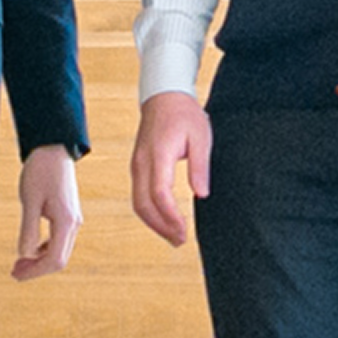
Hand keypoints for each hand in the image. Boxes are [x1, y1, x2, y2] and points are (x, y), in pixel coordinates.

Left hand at [11, 146, 82, 280]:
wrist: (54, 149)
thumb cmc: (41, 171)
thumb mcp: (30, 201)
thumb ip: (28, 229)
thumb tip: (24, 254)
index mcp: (66, 222)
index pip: (54, 260)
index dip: (34, 271)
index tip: (15, 273)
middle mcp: (74, 223)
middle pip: (59, 259)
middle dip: (36, 269)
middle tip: (14, 271)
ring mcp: (73, 219)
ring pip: (59, 251)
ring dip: (40, 260)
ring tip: (19, 262)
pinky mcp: (68, 215)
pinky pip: (59, 240)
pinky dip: (44, 249)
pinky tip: (30, 248)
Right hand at [130, 92, 212, 246]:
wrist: (163, 96)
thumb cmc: (184, 114)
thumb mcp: (201, 136)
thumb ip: (200, 166)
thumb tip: (201, 194)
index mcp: (158, 154)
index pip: (159, 193)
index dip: (170, 216)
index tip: (184, 231)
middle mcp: (141, 163)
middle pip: (143, 204)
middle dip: (161, 227)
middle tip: (180, 241)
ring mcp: (136, 165)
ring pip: (138, 203)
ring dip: (154, 224)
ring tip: (174, 237)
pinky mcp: (137, 167)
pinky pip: (138, 196)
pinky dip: (149, 213)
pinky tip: (164, 221)